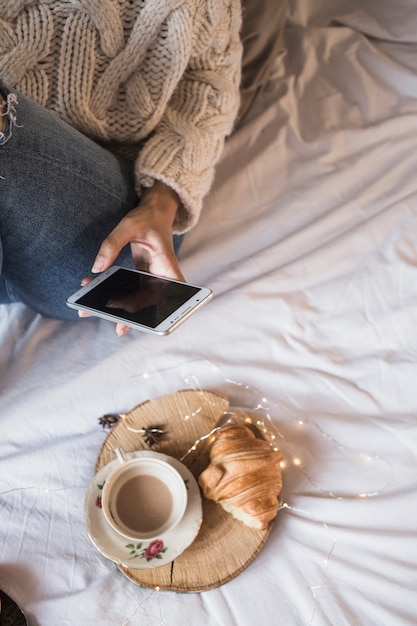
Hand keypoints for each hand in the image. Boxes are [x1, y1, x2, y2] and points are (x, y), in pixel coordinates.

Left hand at [81, 181, 185, 335]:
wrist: (154, 210)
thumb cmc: (147, 216)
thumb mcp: (129, 225)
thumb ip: (112, 244)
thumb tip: (97, 267)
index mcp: (167, 264)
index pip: (175, 290)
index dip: (170, 309)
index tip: (156, 322)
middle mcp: (162, 275)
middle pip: (152, 302)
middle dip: (134, 316)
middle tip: (118, 328)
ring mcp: (151, 277)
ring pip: (137, 299)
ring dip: (116, 306)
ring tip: (91, 309)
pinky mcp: (141, 276)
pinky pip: (126, 289)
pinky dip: (109, 289)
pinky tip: (90, 285)